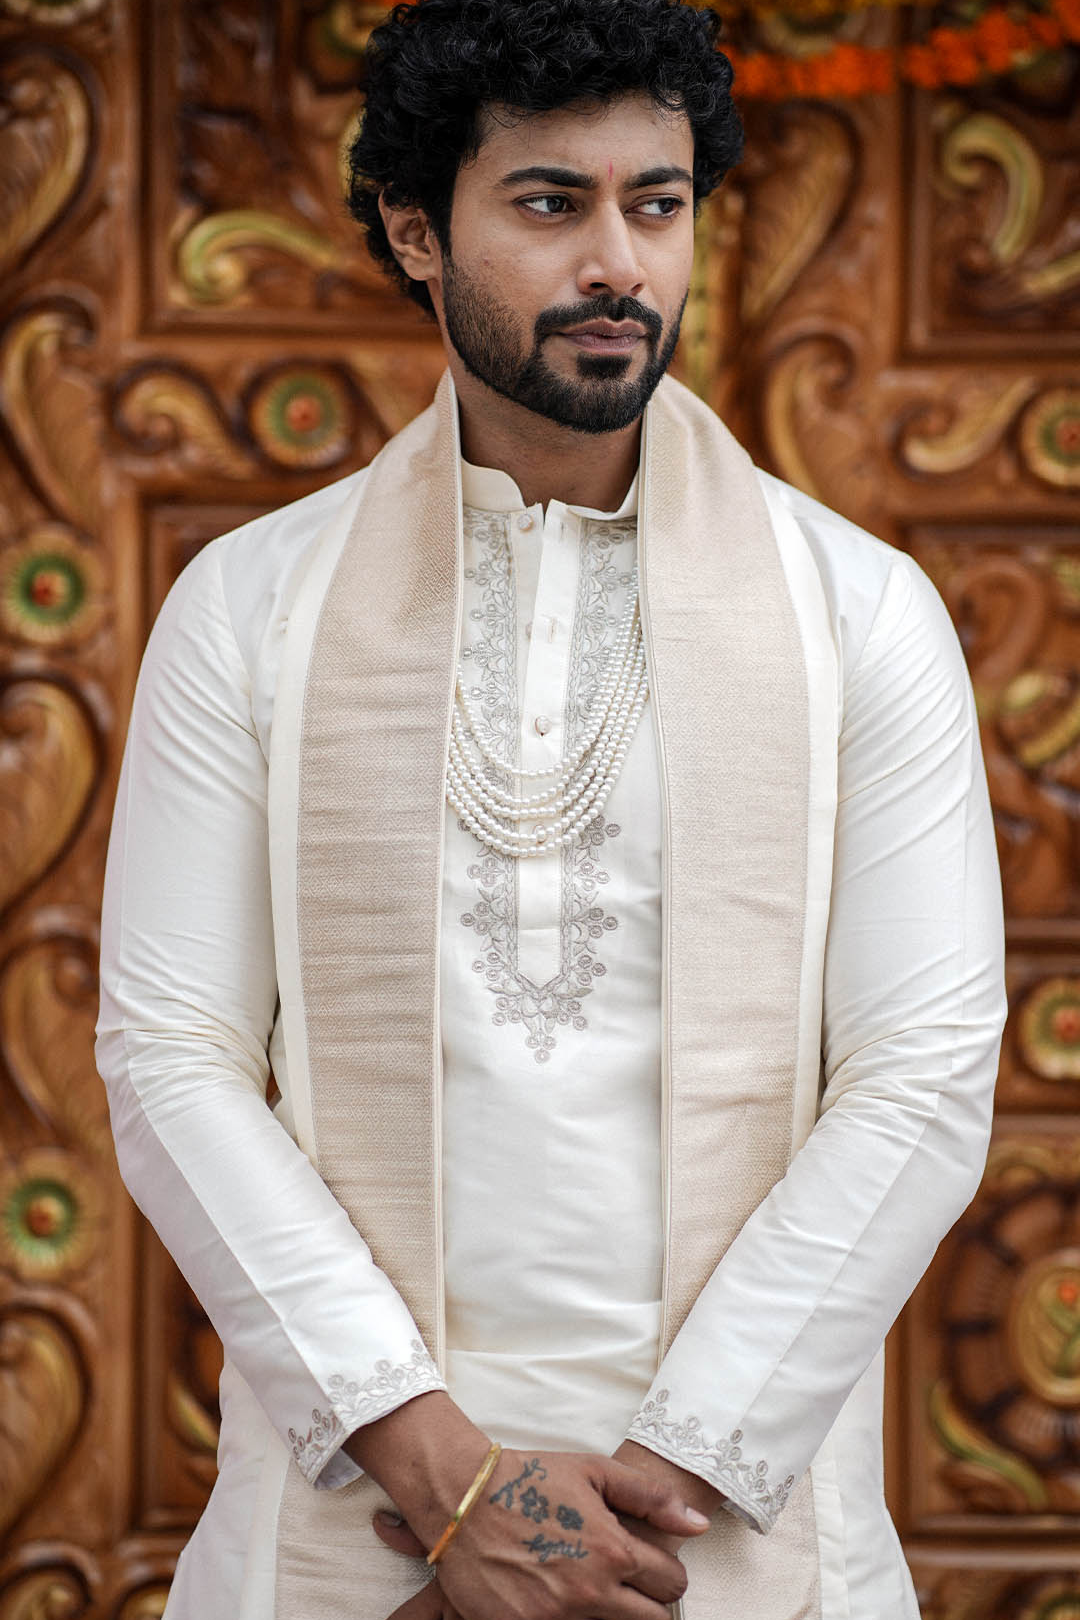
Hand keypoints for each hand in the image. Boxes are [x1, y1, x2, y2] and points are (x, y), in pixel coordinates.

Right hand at [376, 1445, 707, 1619]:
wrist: (463, 1500)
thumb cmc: (530, 1479)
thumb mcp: (593, 1471)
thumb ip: (650, 1498)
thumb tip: (697, 1524)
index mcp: (612, 1550)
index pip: (671, 1583)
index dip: (668, 1575)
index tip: (652, 1568)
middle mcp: (590, 1591)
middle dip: (648, 1602)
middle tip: (629, 1585)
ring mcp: (556, 1617)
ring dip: (611, 1613)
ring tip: (592, 1588)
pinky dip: (571, 1619)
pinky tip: (560, 1598)